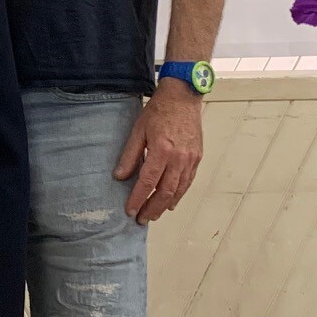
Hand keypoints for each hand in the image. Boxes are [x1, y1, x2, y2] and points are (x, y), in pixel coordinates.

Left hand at [113, 79, 203, 224]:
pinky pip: (188, 181)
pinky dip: (179, 194)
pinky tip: (171, 202)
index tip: (130, 210)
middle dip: (152, 208)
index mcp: (162, 150)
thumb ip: (130, 155)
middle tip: (142, 219)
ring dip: (166, 205)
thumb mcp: (138, 130)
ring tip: (154, 214)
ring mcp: (190, 158)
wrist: (183, 96)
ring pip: (179, 189)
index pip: (148, 182)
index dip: (138, 198)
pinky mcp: (197, 157)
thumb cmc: (159, 110)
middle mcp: (178, 157)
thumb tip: (119, 176)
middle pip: (165, 191)